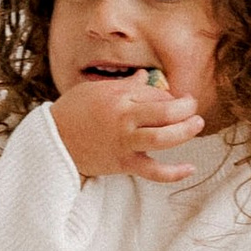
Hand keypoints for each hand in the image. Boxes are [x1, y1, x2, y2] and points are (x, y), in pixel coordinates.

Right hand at [50, 71, 208, 184]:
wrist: (52, 142)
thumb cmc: (72, 112)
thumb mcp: (96, 90)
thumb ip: (124, 85)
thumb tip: (144, 77)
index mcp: (118, 97)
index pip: (154, 94)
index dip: (170, 96)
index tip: (175, 99)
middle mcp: (124, 119)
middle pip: (165, 112)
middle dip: (186, 108)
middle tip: (193, 107)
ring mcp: (125, 142)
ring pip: (163, 138)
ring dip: (185, 131)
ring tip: (197, 124)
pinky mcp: (124, 164)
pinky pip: (153, 171)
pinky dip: (173, 173)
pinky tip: (190, 169)